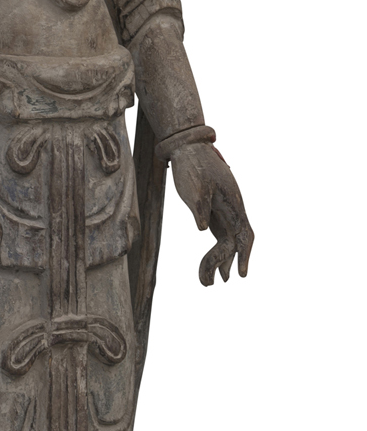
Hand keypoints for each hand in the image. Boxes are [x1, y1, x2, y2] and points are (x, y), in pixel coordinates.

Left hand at [171, 142, 253, 284]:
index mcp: (233, 203)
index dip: (243, 255)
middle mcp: (232, 209)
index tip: (240, 275)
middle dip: (227, 263)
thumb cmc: (192, 165)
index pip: (244, 235)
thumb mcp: (194, 187)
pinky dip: (216, 252)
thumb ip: (200, 208)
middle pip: (236, 242)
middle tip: (214, 283)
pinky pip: (220, 236)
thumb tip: (202, 230)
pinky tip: (212, 266)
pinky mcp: (214, 212)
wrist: (187, 147)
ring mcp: (224, 211)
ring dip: (221, 261)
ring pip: (228, 241)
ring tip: (210, 283)